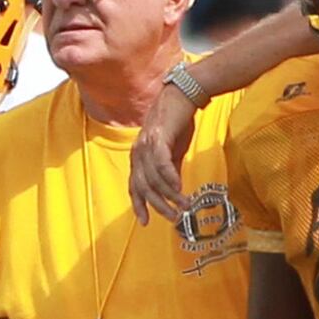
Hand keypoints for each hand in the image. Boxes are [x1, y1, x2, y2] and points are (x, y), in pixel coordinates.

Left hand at [130, 84, 197, 225]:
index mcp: (139, 156)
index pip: (134, 186)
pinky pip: (161, 164)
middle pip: (143, 187)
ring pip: (154, 178)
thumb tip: (174, 189)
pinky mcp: (158, 138)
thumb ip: (170, 169)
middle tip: (172, 217)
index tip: (145, 222)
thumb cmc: (177, 122)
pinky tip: (179, 189)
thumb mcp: (173, 150)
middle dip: (158, 205)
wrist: (183, 95)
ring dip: (170, 195)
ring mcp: (146, 145)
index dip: (139, 205)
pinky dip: (170, 178)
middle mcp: (138, 152)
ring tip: (184, 205)